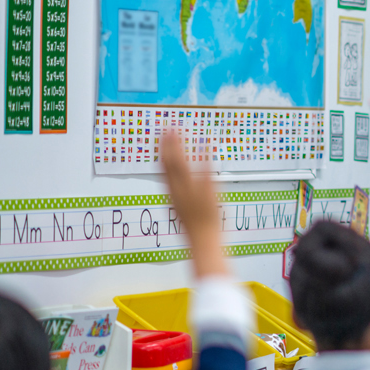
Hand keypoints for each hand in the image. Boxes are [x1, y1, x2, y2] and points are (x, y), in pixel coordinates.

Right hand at [160, 132, 228, 278]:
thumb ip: (179, 194)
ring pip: (183, 165)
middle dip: (168, 145)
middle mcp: (180, 192)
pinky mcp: (208, 192)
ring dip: (180, 146)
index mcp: (172, 196)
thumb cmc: (194, 228)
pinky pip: (206, 170)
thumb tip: (178, 183)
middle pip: (171, 165)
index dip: (161, 153)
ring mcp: (193, 191)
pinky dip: (205, 157)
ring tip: (179, 130)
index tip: (161, 138)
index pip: (163, 171)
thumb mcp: (181, 209)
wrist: (204, 241)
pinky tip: (206, 143)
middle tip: (167, 128)